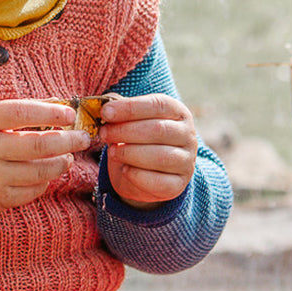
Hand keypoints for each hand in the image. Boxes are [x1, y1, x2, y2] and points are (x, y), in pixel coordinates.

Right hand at [0, 99, 90, 218]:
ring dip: (61, 163)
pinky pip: (31, 192)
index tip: (70, 114)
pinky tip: (48, 174)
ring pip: (40, 171)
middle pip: (38, 145)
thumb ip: (12, 114)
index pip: (20, 113)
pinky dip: (45, 182)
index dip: (50, 112)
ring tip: (68, 157)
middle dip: (68, 141)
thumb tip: (56, 110)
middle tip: (84, 138)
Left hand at [99, 93, 198, 210]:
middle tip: (104, 133)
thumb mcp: (129, 120)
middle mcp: (188, 136)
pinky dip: (137, 176)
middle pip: (159, 130)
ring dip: (130, 153)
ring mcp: (186, 162)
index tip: (106, 112)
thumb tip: (106, 105)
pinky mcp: (178, 185)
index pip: (158, 105)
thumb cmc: (136, 140)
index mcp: (178, 112)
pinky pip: (159, 182)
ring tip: (112, 152)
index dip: (130, 108)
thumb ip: (120, 110)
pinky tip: (124, 170)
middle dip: (126, 131)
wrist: (143, 174)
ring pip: (160, 156)